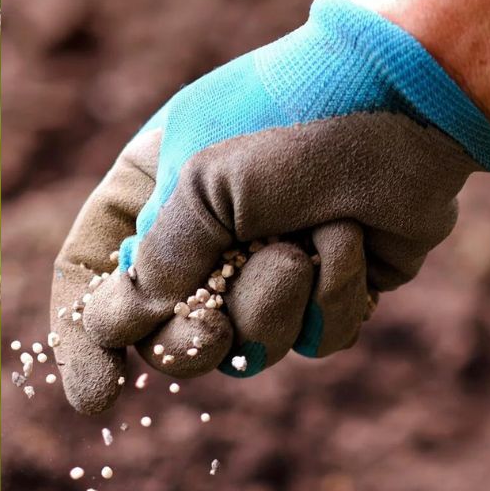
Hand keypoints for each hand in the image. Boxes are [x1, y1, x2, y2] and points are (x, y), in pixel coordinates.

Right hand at [51, 0, 489, 414]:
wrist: (406, 94)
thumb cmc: (288, 118)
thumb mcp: (200, 181)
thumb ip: (158, 261)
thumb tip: (127, 328)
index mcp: (146, 200)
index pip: (89, 280)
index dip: (83, 340)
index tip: (98, 396)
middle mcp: (199, 242)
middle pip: (163, 338)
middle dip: (190, 343)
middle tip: (211, 331)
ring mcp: (264, 271)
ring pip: (246, 349)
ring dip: (272, 304)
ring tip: (299, 244)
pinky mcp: (328, 291)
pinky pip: (315, 341)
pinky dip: (332, 296)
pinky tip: (347, 238)